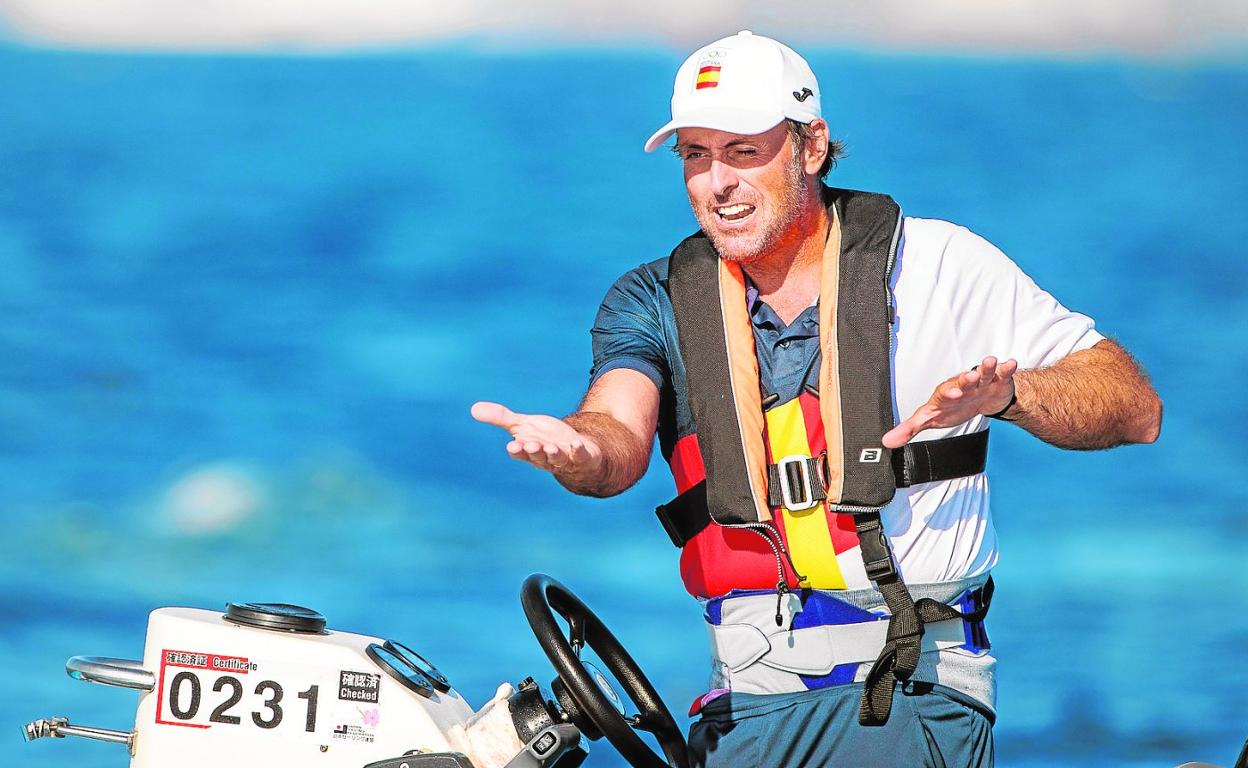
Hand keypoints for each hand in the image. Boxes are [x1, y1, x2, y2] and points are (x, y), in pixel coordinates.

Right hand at [470, 401, 603, 474]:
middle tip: (531, 445)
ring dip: (554, 454)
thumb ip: (501, 418)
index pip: (521, 453)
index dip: (518, 451)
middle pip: (538, 457)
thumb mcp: (524, 425)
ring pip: (557, 459)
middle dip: (535, 452)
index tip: (513, 446)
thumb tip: (473, 408)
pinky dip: (578, 450)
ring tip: (552, 448)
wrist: (574, 449)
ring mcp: (564, 459)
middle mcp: (545, 458)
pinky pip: (580, 456)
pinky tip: (575, 443)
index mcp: (529, 450)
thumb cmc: (545, 439)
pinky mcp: (581, 456)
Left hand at [881, 356, 1017, 448]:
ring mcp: (980, 383)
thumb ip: (909, 428)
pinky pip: (1000, 374)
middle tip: (970, 376)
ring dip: (986, 368)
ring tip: (990, 361)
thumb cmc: (951, 406)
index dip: (948, 394)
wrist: (977, 399)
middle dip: (966, 379)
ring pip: (982, 374)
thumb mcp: (929, 418)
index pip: (945, 394)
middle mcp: (962, 385)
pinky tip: (1009, 363)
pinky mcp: (995, 382)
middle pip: (963, 381)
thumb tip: (887, 441)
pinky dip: (1005, 369)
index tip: (951, 394)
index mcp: (946, 394)